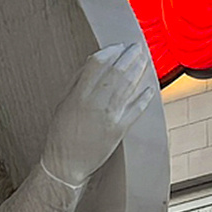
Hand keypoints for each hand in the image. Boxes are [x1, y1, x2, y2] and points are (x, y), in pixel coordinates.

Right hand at [38, 43, 151, 186]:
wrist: (66, 164)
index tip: (117, 47)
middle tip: (137, 48)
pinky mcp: (120, 129)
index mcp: (78, 95)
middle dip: (129, 56)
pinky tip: (149, 88)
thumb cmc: (62, 134)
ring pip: (128, 86)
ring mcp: (110, 116)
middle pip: (116, 72)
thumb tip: (92, 64)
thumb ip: (78, 83)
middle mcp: (95, 103)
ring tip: (144, 60)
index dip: (110, 52)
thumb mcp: (63, 103)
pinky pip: (136, 109)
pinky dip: (144, 97)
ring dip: (138, 71)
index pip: (97, 64)